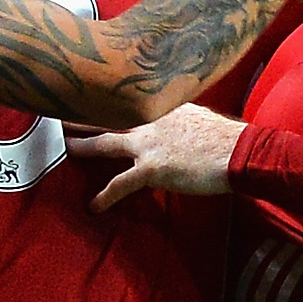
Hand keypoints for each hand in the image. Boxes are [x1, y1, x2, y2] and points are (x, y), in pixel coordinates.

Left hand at [74, 102, 244, 206]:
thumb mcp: (201, 118)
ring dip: (81, 145)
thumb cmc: (229, 139)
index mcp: (165, 106)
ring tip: (64, 148)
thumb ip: (182, 119)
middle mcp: (152, 119)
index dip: (110, 100)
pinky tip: (93, 206)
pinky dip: (104, 196)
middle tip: (61, 110)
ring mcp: (149, 143)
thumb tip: (180, 128)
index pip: (130, 101)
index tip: (93, 95)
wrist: (241, 152)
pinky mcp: (151, 168)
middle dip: (84, 112)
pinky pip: (119, 184)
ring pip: (104, 142)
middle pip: (109, 113)